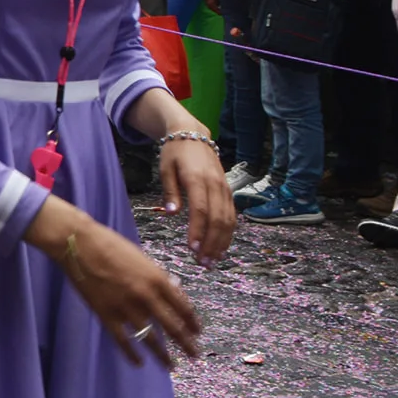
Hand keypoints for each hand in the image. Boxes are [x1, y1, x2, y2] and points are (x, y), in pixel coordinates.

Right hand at [40, 208, 201, 366]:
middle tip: (195, 355)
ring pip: (150, 338)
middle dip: (187, 344)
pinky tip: (138, 362)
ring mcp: (127, 308)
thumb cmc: (112, 245)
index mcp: (158, 279)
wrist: (80, 245)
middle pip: (173, 327)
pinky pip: (123, 340)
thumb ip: (158, 278)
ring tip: (171, 366)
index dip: (193, 323)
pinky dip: (131, 354)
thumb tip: (173, 294)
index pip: (183, 308)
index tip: (197, 332)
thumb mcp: (143, 258)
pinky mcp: (107, 315)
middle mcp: (147, 297)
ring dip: (163, 355)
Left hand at [158, 133, 235, 265]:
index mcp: (198, 178)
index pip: (200, 210)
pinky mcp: (228, 191)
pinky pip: (231, 215)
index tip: (192, 248)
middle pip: (217, 219)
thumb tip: (171, 214)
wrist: (193, 134)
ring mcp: (224, 188)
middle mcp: (215, 184)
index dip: (198, 230)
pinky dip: (228, 233)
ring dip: (221, 242)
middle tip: (202, 263)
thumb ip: (170, 192)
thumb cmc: (175, 153)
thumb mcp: (166, 169)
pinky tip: (221, 247)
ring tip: (212, 261)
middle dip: (211, 243)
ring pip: (228, 220)